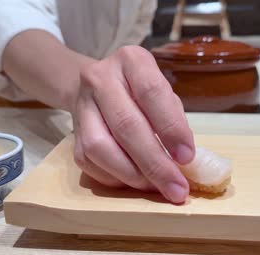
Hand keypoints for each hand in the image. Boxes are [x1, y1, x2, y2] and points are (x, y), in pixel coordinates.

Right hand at [70, 46, 194, 202]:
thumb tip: (184, 161)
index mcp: (131, 61)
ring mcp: (82, 106)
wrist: (94, 87)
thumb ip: (173, 119)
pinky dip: (115, 179)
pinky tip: (135, 183)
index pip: (151, 92)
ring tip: (156, 187)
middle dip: (155, 163)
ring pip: (100, 147)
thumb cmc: (140, 92)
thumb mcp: (163, 93)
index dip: (171, 128)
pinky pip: (90, 163)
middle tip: (177, 188)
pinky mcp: (72, 134)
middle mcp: (100, 78)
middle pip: (126, 125)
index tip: (187, 157)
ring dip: (132, 175)